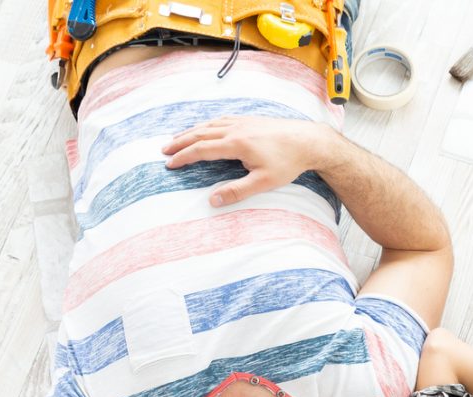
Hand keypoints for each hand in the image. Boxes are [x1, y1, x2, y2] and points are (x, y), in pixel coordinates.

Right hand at [163, 117, 335, 206]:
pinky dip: (207, 125)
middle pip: (200, 134)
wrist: (308, 141)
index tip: (170, 164)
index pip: (202, 149)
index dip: (183, 157)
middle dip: (180, 142)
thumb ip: (237, 191)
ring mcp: (242, 122)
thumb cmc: (288, 163)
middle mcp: (235, 129)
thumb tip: (213, 201)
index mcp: (236, 144)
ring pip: (209, 125)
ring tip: (177, 139)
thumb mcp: (264, 182)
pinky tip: (205, 128)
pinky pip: (221, 120)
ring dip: (191, 132)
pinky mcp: (249, 120)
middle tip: (164, 150)